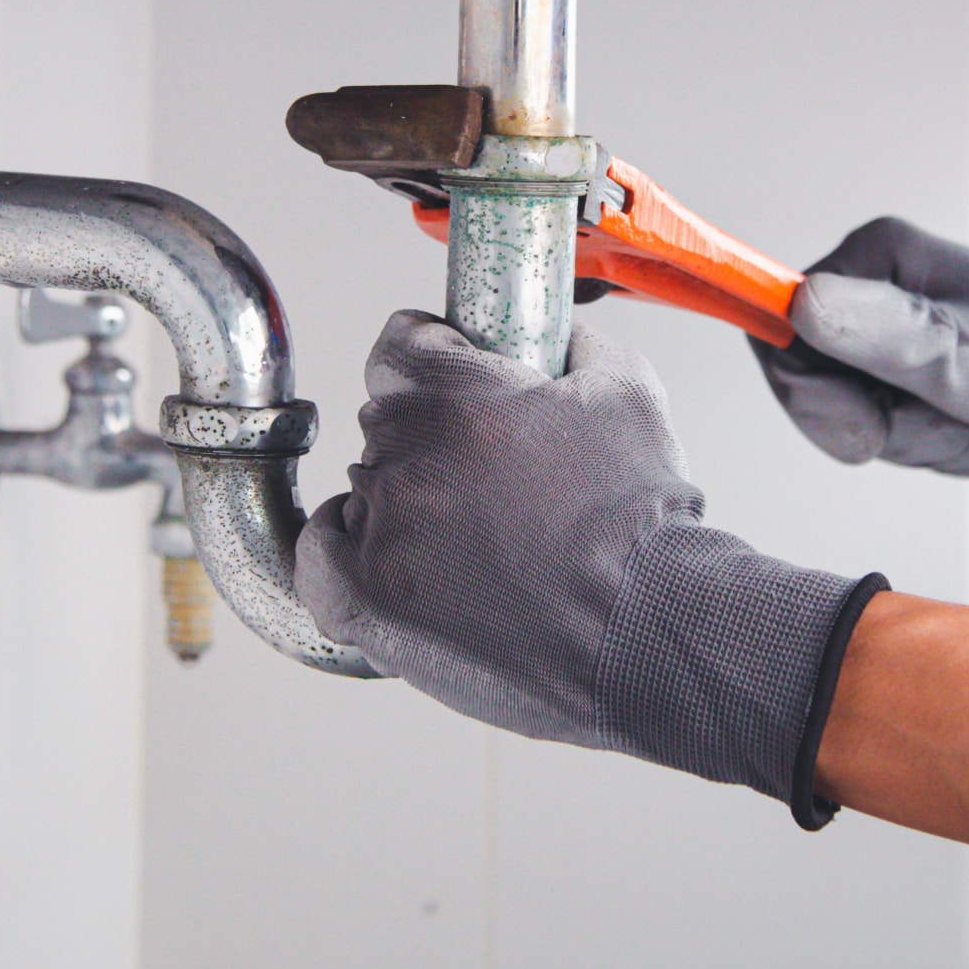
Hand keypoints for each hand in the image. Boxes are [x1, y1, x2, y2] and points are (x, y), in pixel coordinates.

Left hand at [299, 311, 880, 823]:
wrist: (648, 632)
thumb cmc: (644, 524)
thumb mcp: (630, 393)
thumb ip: (579, 345)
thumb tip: (561, 335)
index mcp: (460, 398)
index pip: (399, 345)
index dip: (429, 354)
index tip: (448, 370)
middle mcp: (407, 459)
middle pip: (386, 421)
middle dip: (431, 437)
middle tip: (488, 473)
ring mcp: (382, 535)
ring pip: (365, 488)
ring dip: (404, 501)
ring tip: (473, 537)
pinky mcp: (367, 603)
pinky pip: (320, 556)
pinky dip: (348, 551)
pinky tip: (394, 556)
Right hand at [754, 218, 968, 474]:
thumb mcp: (963, 357)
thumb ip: (879, 335)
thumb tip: (799, 304)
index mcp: (873, 261)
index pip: (779, 342)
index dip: (816, 404)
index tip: (873, 429)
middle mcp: (875, 285)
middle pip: (824, 392)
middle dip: (892, 429)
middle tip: (959, 418)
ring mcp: (894, 324)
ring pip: (864, 418)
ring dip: (928, 440)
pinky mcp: (915, 359)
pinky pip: (898, 427)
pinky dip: (945, 443)